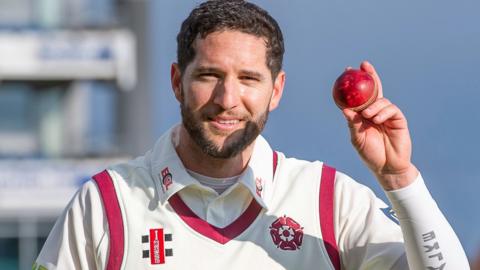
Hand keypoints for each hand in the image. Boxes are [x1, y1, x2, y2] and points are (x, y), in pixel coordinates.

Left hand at [342, 61, 418, 189]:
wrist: (387, 167)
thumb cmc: (371, 154)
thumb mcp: (357, 139)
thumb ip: (352, 124)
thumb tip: (344, 109)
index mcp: (363, 115)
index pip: (359, 96)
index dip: (355, 83)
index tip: (347, 70)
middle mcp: (376, 112)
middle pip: (374, 90)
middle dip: (370, 76)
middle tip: (364, 65)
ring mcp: (388, 115)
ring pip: (382, 100)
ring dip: (374, 106)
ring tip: (367, 116)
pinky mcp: (399, 120)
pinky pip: (392, 110)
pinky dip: (383, 113)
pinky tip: (377, 120)